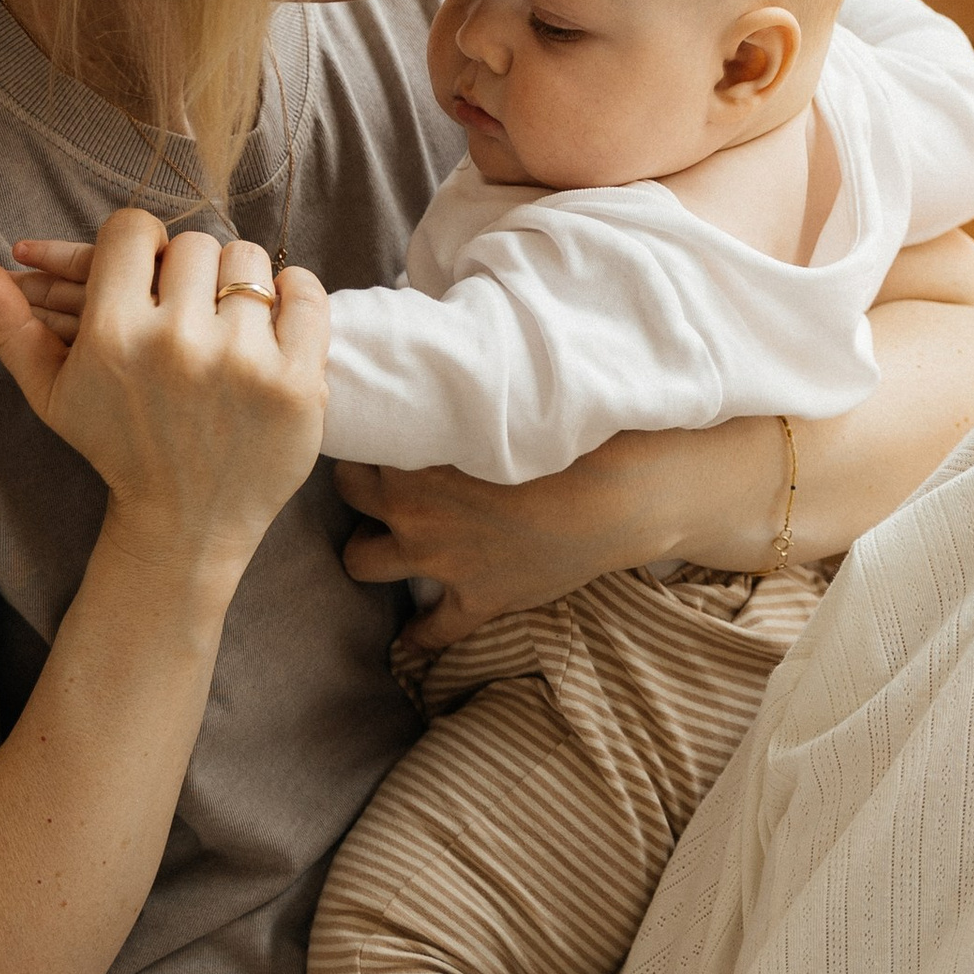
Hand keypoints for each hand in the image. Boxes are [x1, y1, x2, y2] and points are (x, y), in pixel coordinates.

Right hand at [0, 211, 330, 587]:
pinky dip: (293, 294)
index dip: (135, 247)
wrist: (185, 521)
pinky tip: (269, 319)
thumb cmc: (115, 445)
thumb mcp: (52, 390)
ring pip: (248, 261)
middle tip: (182, 303)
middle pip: (193, 243)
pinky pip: (306, 292)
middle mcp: (179, 343)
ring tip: (222, 318)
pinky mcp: (298, 383)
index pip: (133, 229)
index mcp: (115, 337)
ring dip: (235, 282)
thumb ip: (8, 322)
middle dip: (184, 269)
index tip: (141, 277)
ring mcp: (245, 363)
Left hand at [333, 423, 773, 650]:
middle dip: (359, 487)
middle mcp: (414, 508)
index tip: (374, 427)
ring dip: (371, 552)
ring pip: (361, 563)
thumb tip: (441, 337)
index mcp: (419, 451)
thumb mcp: (510, 391)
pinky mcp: (477, 600)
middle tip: (381, 477)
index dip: (364, 432)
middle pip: (348, 496)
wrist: (626, 493)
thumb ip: (462, 381)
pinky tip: (417, 634)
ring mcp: (441, 559)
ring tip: (387, 544)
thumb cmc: (576, 433)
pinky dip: (421, 636)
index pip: (357, 438)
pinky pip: (429, 633)